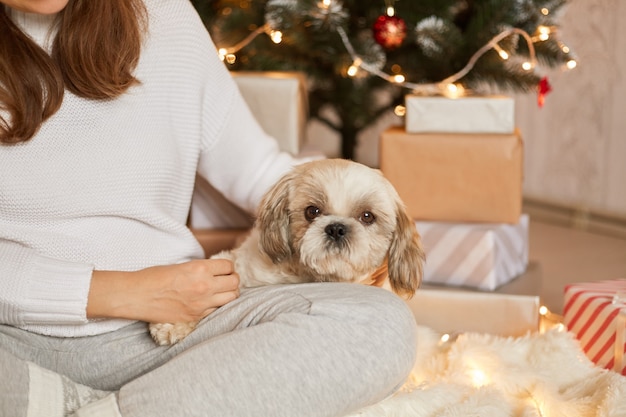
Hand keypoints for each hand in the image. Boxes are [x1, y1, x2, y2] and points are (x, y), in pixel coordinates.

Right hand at [87, 259, 239, 322]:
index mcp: (200, 268)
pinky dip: (216, 306)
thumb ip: (200, 268)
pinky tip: (209, 302)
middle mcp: (205, 286)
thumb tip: (215, 271)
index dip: (227, 267)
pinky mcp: (196, 317)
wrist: (136, 296)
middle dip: (232, 279)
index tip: (224, 269)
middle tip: (225, 280)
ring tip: (221, 292)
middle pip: (234, 282)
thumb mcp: (181, 265)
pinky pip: (216, 311)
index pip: (228, 266)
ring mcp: (202, 304)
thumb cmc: (154, 277)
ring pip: (231, 298)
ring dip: (229, 293)